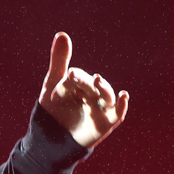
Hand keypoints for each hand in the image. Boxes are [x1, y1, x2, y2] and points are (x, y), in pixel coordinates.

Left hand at [38, 32, 128, 147]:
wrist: (50, 139)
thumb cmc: (52, 110)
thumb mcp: (53, 84)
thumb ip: (59, 60)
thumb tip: (62, 34)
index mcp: (80, 83)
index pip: (78, 78)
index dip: (71, 79)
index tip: (65, 80)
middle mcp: (93, 93)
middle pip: (93, 85)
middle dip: (85, 82)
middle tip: (74, 77)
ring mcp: (100, 108)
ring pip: (107, 96)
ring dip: (104, 88)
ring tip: (96, 80)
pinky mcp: (106, 123)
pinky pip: (118, 113)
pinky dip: (122, 104)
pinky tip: (124, 95)